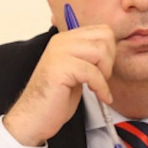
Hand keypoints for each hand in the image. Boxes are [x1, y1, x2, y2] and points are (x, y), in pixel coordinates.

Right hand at [3, 25, 115, 145]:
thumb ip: (89, 56)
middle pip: (105, 37)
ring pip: (101, 52)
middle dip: (110, 60)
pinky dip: (101, 88)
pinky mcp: (60, 68)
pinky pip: (93, 72)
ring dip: (105, 73)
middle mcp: (61, 41)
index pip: (103, 30)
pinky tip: (100, 97)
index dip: (110, 51)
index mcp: (66, 38)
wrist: (35, 117)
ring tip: (97, 86)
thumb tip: (112, 49)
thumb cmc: (56, 97)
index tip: (104, 69)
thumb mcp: (77, 70)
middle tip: (101, 78)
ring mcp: (59, 53)